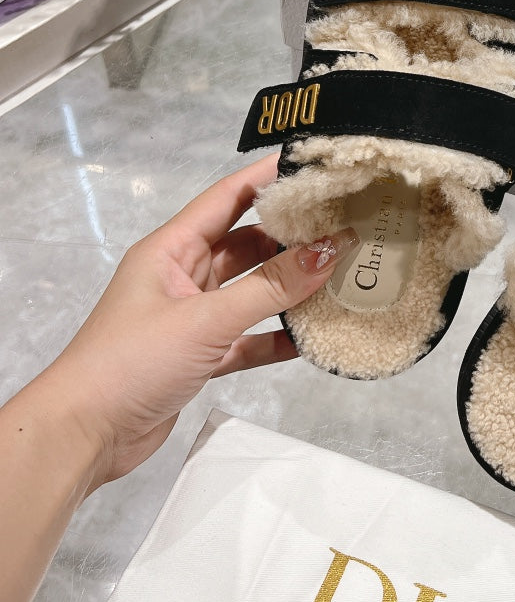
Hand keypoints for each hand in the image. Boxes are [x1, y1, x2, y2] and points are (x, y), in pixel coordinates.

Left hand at [40, 152, 339, 490]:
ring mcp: (191, 317)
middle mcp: (182, 275)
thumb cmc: (134, 360)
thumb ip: (270, 287)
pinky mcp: (198, 356)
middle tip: (345, 222)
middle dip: (291, 234)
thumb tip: (330, 249)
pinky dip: (275, 337)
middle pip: (246, 243)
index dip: (269, 178)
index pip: (228, 197)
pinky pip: (247, 337)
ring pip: (251, 291)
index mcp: (172, 249)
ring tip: (340, 273)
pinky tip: (312, 336)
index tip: (315, 164)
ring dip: (289, 287)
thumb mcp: (206, 319)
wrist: (82, 436)